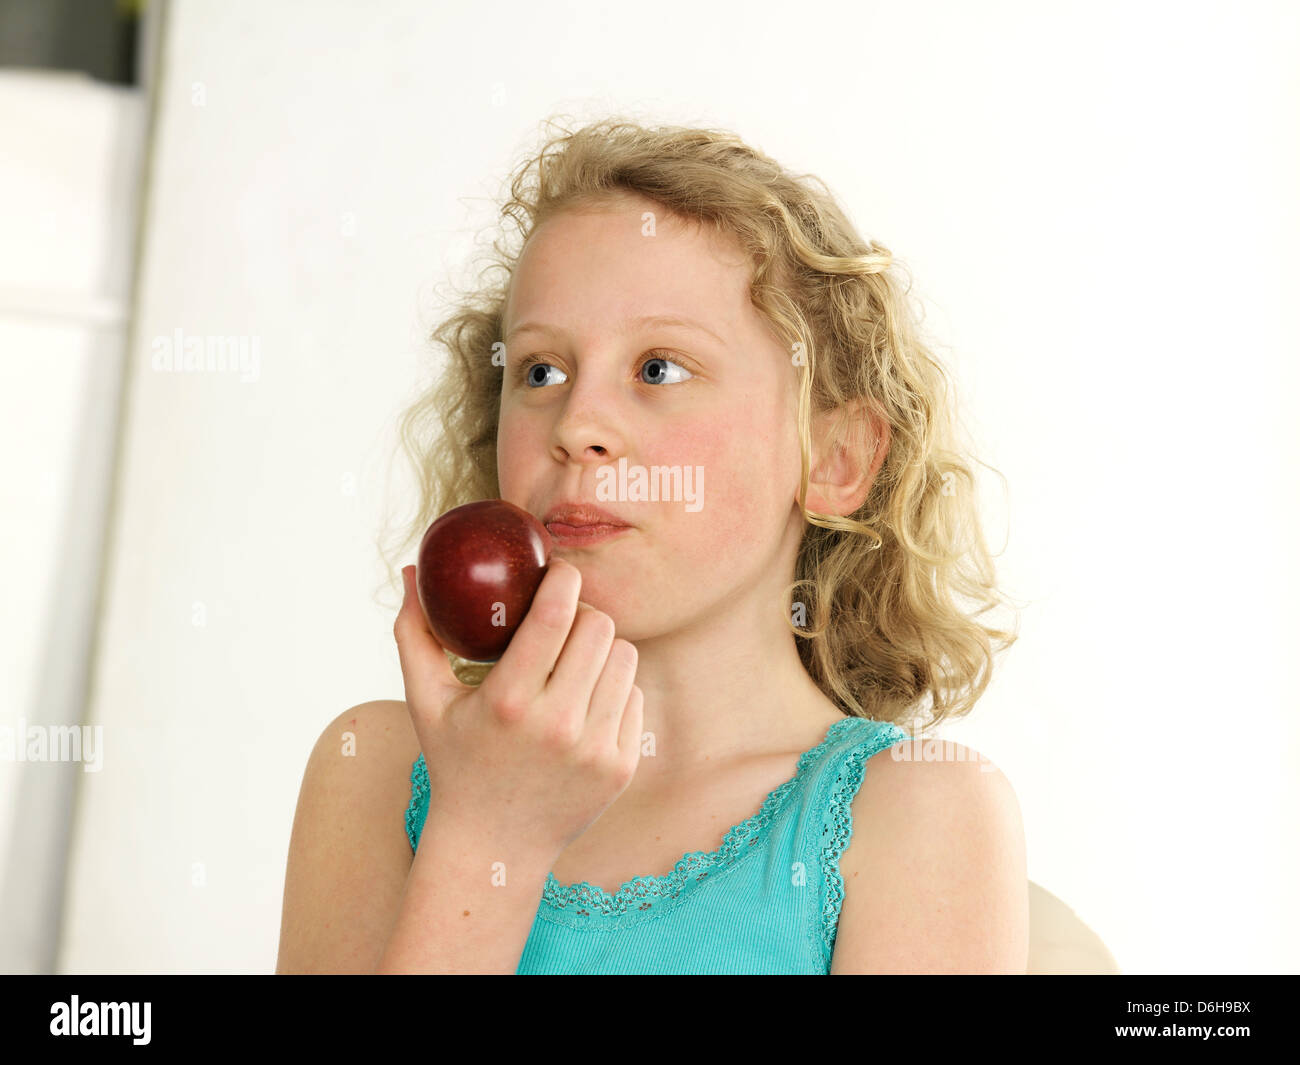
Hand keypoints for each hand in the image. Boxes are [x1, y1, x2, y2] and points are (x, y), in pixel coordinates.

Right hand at [393, 558, 643, 859]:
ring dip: (602, 648)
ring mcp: (595, 749)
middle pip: (599, 628)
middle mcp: (557, 726)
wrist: (494, 846)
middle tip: (565, 619)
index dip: (564, 580)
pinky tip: (585, 701)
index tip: (559, 570)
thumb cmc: (456, 763)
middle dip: (583, 612)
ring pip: (625, 657)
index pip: (554, 616)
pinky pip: (634, 696)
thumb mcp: (425, 703)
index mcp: (508, 702)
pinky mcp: (622, 766)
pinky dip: (613, 689)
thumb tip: (409, 570)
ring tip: (574, 660)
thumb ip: (414, 634)